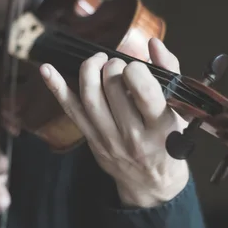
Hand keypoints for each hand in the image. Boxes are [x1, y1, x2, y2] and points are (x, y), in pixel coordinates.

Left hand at [39, 38, 189, 207]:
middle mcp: (133, 135)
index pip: (143, 91)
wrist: (151, 183)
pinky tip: (47, 69)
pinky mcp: (91, 140)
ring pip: (90, 97)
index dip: (135, 69)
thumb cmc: (168, 142)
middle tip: (118, 65)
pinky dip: (57, 88)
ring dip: (90, 69)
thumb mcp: (181, 110)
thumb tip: (153, 44)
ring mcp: (109, 139)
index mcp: (160, 126)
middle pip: (113, 88)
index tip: (136, 67)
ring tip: (99, 62)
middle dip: (113, 66)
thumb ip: (170, 73)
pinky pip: (71, 110)